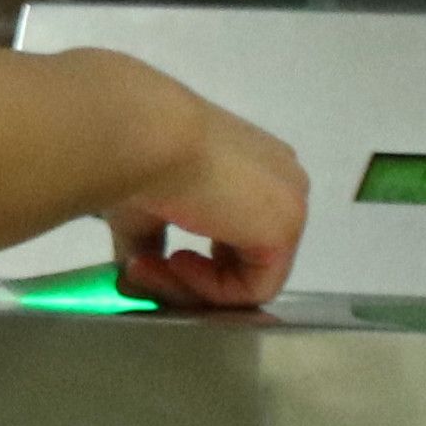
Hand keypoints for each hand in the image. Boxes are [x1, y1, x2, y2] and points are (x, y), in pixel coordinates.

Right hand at [106, 76, 304, 310]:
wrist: (146, 136)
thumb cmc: (142, 157)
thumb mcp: (147, 209)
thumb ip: (154, 244)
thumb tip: (134, 279)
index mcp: (259, 167)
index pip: (239, 235)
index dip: (195, 263)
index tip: (144, 261)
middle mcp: (284, 181)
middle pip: (248, 259)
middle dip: (192, 279)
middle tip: (142, 271)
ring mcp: (291, 203)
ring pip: (250, 276)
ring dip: (194, 286)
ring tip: (150, 267)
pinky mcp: (285, 229)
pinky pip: (254, 287)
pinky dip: (211, 289)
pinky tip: (176, 262)